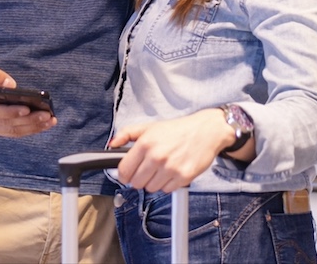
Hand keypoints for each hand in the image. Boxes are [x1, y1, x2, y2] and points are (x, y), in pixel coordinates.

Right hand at [0, 58, 56, 137]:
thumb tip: (11, 84)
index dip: (11, 112)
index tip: (28, 108)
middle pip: (6, 124)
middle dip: (29, 121)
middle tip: (48, 116)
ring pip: (10, 131)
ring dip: (31, 128)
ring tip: (50, 121)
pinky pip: (10, 132)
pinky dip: (26, 130)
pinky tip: (41, 125)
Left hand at [109, 109, 226, 192]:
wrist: (205, 131)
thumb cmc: (177, 129)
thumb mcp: (149, 127)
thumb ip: (127, 134)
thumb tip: (112, 144)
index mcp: (145, 143)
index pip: (124, 170)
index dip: (123, 175)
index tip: (126, 175)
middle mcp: (157, 157)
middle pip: (136, 183)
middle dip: (139, 178)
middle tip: (146, 170)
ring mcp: (170, 168)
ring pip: (151, 189)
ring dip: (153, 182)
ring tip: (161, 169)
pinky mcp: (183, 177)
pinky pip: (167, 190)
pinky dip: (167, 184)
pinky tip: (171, 172)